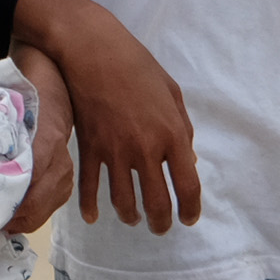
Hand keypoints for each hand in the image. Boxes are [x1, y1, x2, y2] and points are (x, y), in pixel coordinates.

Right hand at [14, 0, 198, 232]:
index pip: (187, 185)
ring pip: (123, 199)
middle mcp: (145, 150)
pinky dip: (90, 205)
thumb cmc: (138, 66)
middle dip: (161, 221)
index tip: (188, 219)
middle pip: (156, 201)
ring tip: (134, 220)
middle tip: (161, 227)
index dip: (190, 208)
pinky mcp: (89, 147)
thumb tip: (189, 160)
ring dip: (131, 216)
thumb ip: (182, 129)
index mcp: (172, 135)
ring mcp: (114, 151)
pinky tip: (94, 218)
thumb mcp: (172, 93)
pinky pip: (89, 185)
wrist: (93, 51)